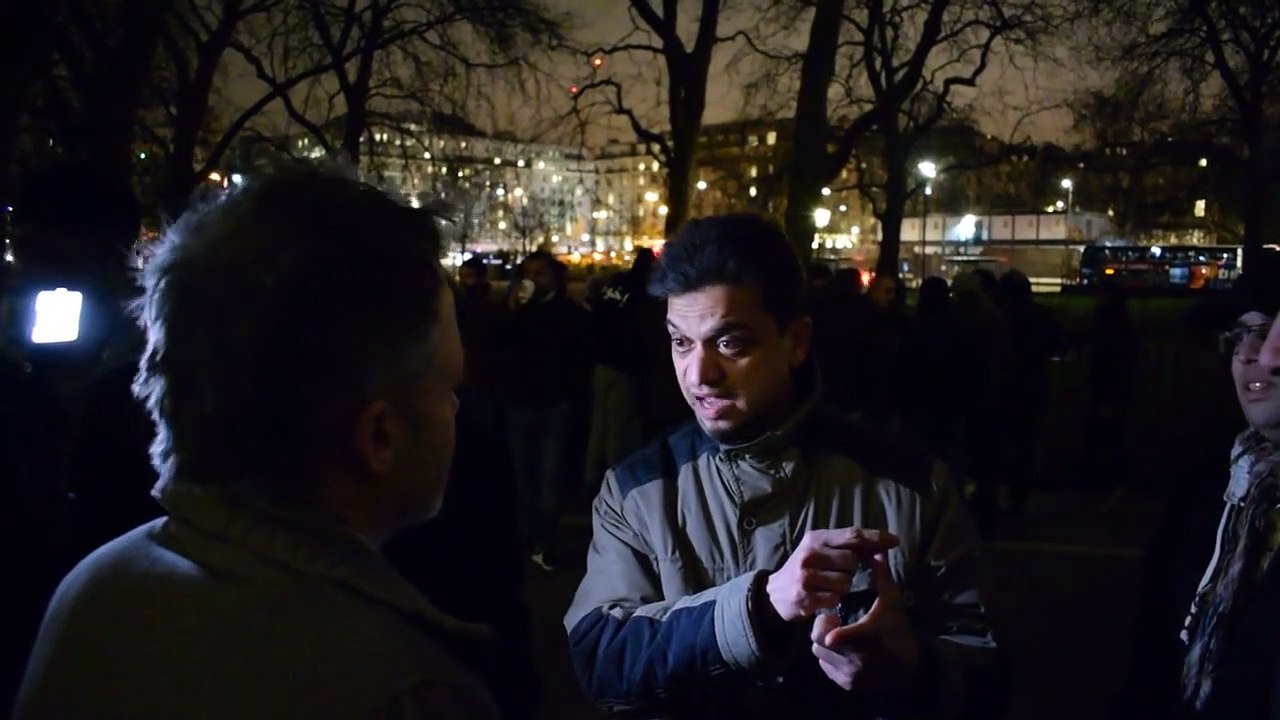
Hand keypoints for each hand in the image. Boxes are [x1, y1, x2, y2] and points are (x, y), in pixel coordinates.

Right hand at [765, 528, 898, 621]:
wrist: (774, 593)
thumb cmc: (805, 568)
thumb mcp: (820, 549)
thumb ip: (846, 545)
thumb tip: (881, 544)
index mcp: (815, 538)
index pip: (852, 535)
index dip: (875, 537)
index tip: (894, 540)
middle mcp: (810, 554)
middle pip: (852, 561)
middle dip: (853, 569)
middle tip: (840, 573)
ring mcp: (806, 576)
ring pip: (846, 582)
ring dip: (844, 587)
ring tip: (830, 587)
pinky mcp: (805, 597)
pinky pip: (835, 599)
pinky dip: (834, 601)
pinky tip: (823, 598)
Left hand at [811, 552, 921, 693]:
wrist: (911, 670)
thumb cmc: (900, 631)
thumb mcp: (892, 602)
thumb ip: (881, 576)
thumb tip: (876, 549)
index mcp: (861, 640)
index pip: (830, 635)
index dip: (826, 625)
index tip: (833, 616)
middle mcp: (852, 662)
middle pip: (818, 641)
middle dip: (824, 629)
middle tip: (837, 622)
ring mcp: (847, 676)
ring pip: (819, 654)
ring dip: (826, 643)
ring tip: (841, 635)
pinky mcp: (846, 685)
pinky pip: (826, 667)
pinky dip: (830, 659)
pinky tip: (845, 650)